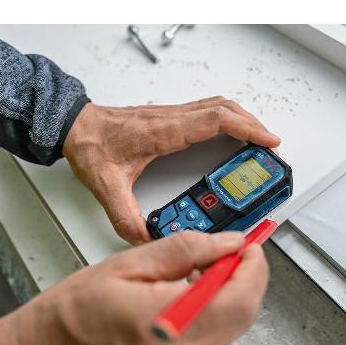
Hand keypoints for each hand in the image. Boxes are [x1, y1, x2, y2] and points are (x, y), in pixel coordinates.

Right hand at [0, 231, 268, 344]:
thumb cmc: (76, 312)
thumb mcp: (128, 264)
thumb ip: (184, 249)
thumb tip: (226, 242)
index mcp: (166, 322)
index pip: (238, 297)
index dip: (254, 266)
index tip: (251, 244)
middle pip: (243, 313)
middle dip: (247, 275)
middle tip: (233, 251)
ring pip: (233, 324)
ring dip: (232, 290)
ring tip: (206, 268)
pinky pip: (216, 336)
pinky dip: (217, 308)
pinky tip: (197, 290)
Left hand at [62, 96, 280, 243]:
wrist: (76, 126)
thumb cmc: (91, 146)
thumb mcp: (106, 186)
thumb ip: (125, 217)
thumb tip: (146, 238)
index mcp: (163, 131)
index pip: (215, 121)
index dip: (246, 128)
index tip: (267, 140)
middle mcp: (172, 118)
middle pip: (225, 109)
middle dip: (253, 124)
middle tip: (269, 145)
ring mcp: (173, 116)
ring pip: (219, 106)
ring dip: (242, 118)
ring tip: (257, 138)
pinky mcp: (172, 119)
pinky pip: (208, 112)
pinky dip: (229, 119)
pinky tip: (232, 132)